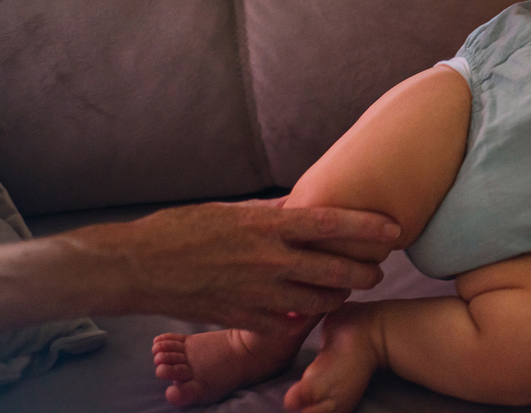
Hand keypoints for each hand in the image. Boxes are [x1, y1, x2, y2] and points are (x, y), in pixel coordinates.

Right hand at [78, 200, 401, 331]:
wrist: (136, 268)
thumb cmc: (180, 230)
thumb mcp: (230, 211)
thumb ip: (269, 213)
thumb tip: (299, 206)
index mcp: (267, 226)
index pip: (332, 224)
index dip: (368, 227)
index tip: (394, 228)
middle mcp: (269, 260)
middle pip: (333, 269)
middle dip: (363, 272)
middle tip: (377, 271)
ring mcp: (257, 293)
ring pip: (315, 302)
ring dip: (336, 298)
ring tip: (345, 291)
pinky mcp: (242, 318)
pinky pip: (284, 323)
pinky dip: (299, 319)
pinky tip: (306, 313)